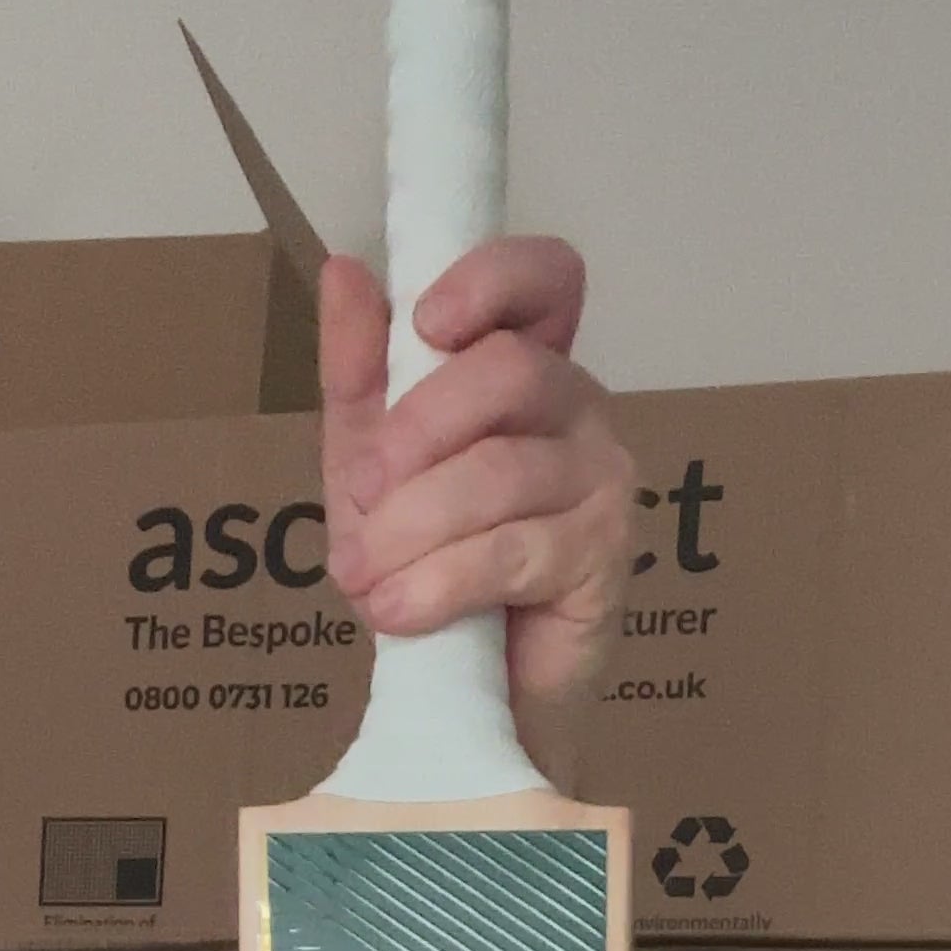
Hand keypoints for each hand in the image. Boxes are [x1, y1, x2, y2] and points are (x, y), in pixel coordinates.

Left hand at [321, 238, 633, 706]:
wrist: (466, 680)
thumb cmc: (428, 557)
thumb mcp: (369, 456)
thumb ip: (358, 369)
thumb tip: (345, 269)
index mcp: (529, 361)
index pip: (546, 279)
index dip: (493, 280)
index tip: (425, 324)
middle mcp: (579, 406)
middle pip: (511, 370)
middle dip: (417, 432)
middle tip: (361, 495)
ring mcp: (603, 480)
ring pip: (500, 472)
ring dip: (411, 529)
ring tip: (364, 580)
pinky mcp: (605, 557)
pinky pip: (513, 550)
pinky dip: (439, 583)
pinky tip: (399, 610)